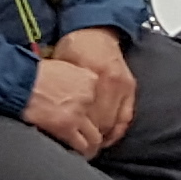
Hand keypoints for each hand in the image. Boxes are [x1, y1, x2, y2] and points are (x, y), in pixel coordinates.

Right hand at [24, 57, 109, 155]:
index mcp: (90, 79)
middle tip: (93, 137)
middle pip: (103, 119)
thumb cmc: (34, 74)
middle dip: (98, 130)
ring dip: (92, 145)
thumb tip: (78, 93)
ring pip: (95, 136)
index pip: (104, 101)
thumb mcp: (64, 68)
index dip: (98, 112)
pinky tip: (80, 155)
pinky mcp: (66, 127)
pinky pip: (81, 145)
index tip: (94, 118)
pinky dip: (82, 152)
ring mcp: (78, 113)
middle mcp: (88, 96)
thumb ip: (77, 80)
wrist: (19, 82)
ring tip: (89, 150)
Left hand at [52, 24, 138, 146]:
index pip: (87, 115)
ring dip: (102, 137)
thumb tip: (50, 110)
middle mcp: (112, 82)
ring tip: (90, 146)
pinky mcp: (130, 87)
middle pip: (101, 122)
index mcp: (93, 76)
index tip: (70, 142)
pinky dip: (117, 130)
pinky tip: (107, 138)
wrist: (97, 30)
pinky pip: (126, 117)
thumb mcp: (63, 63)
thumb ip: (62, 86)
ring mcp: (123, 86)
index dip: (78, 132)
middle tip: (79, 149)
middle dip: (89, 138)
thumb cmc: (76, 47)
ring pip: (113, 122)